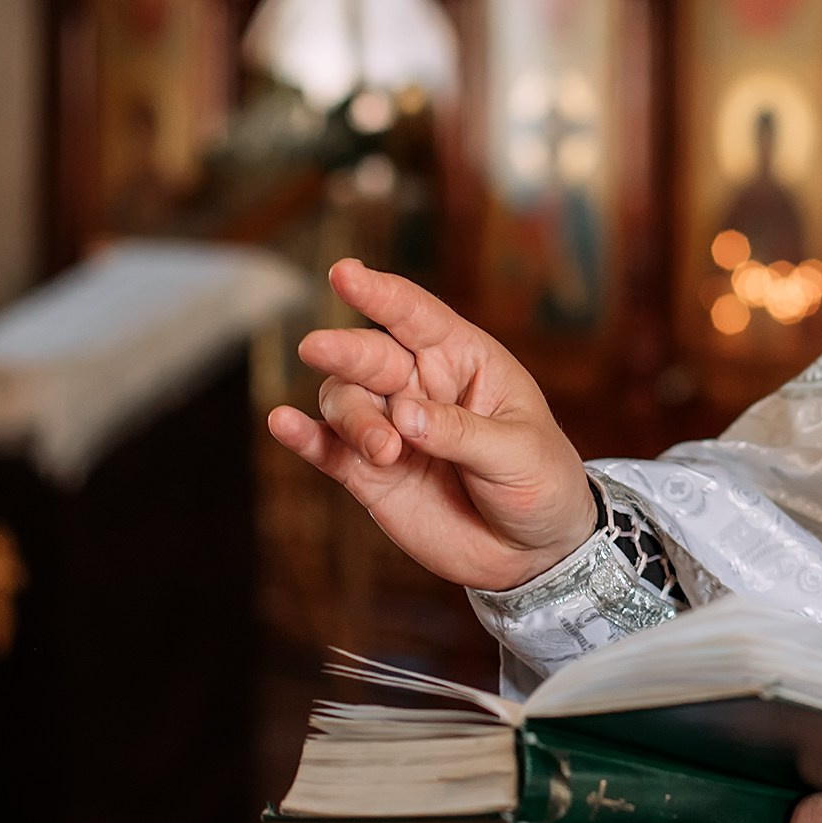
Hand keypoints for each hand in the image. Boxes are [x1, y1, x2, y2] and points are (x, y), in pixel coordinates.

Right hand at [266, 259, 593, 590]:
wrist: (532, 548)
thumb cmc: (539, 482)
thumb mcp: (517, 452)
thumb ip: (460, 432)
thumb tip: (403, 415)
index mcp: (463, 360)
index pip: (416, 316)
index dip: (380, 292)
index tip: (344, 273)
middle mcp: (419, 386)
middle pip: (368, 355)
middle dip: (343, 349)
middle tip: (317, 348)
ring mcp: (390, 429)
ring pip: (345, 402)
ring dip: (352, 419)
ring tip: (382, 451)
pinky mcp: (370, 474)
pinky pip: (329, 450)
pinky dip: (303, 438)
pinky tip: (282, 424)